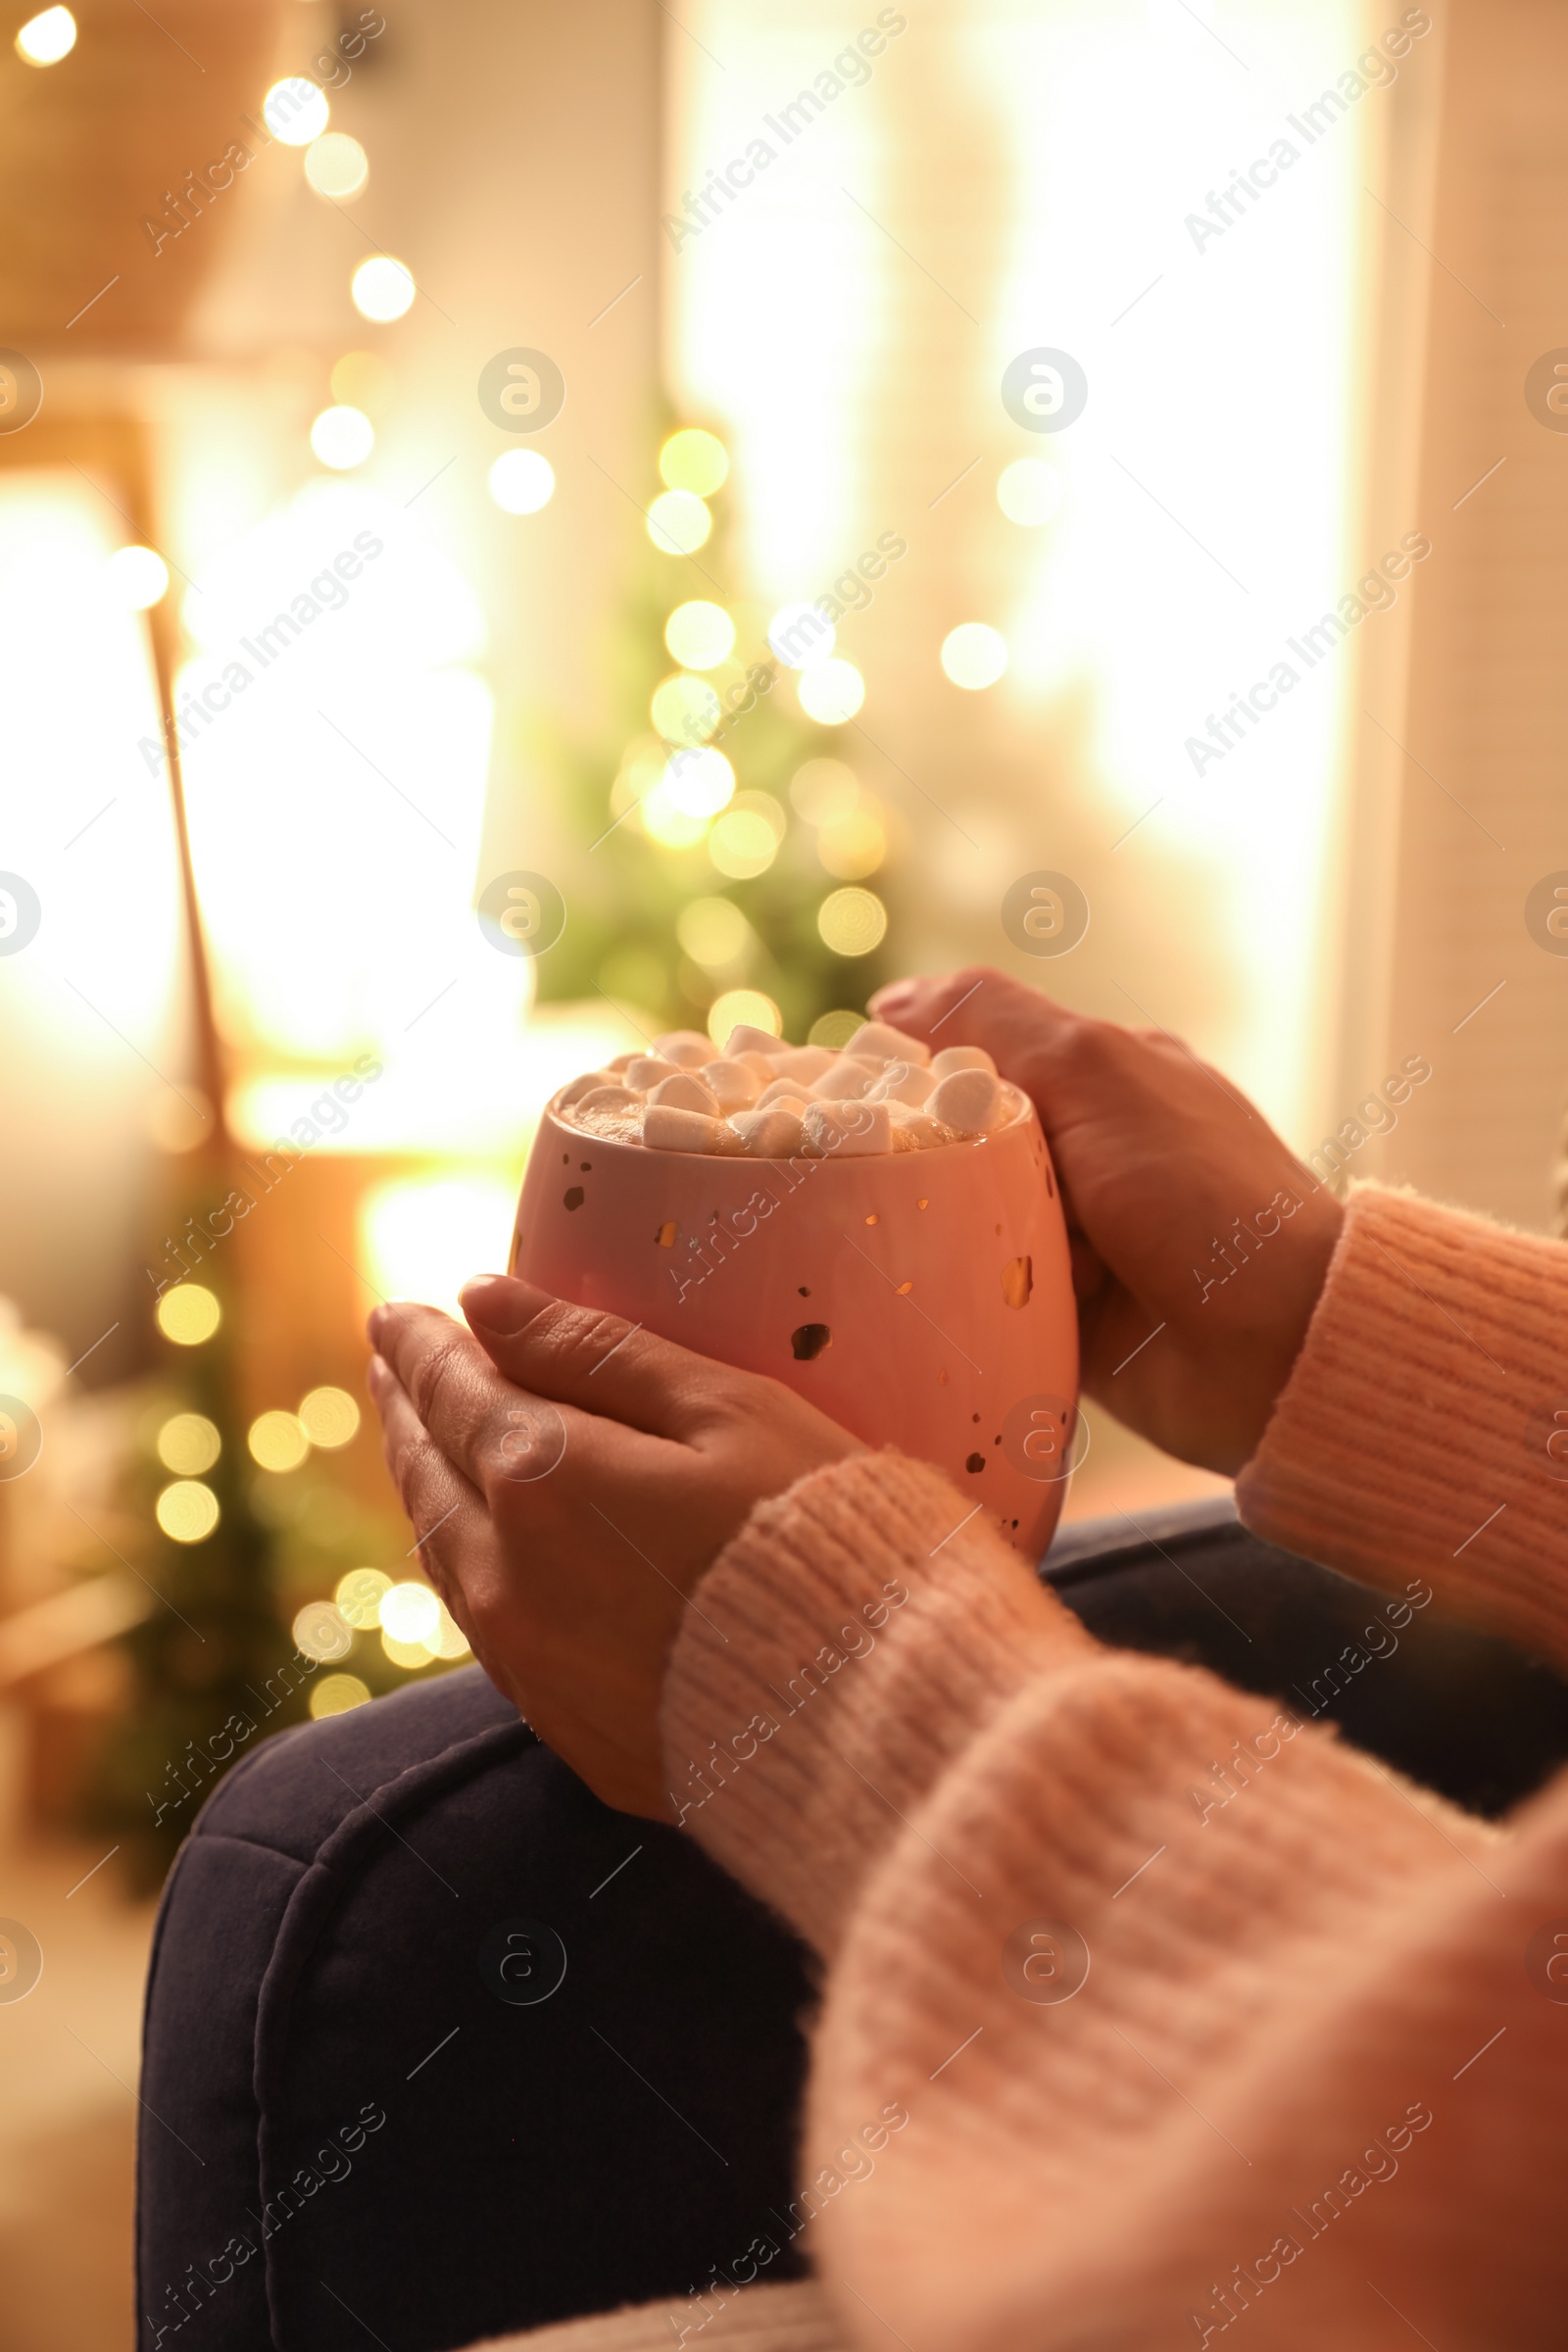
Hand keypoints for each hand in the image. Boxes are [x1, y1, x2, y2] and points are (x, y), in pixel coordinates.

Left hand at [364, 1278, 861, 1815]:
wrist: (880, 1715)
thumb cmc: (822, 1533)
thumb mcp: (728, 1412)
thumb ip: (595, 1352)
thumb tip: (483, 1300)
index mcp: (543, 1480)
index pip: (454, 1391)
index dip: (422, 1346)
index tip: (396, 1312)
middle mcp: (509, 1578)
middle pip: (431, 1474)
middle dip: (411, 1410)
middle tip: (397, 1365)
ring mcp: (533, 1666)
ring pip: (447, 1557)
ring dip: (429, 1488)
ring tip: (426, 1444)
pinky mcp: (570, 1731)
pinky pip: (487, 1631)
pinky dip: (467, 1567)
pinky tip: (483, 1551)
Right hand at [869, 967, 1342, 1472]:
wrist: (1278, 1347)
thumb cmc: (1202, 1195)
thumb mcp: (1096, 1073)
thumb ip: (993, 1022)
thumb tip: (891, 1000)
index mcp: (1104, 1081)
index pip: (977, 1057)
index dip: (915, 1075)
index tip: (858, 1101)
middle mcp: (1089, 1154)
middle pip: (961, 1144)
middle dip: (930, 1165)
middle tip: (900, 1183)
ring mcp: (1076, 1238)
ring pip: (966, 1223)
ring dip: (955, 1238)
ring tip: (957, 1252)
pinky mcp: (1063, 1317)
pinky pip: (985, 1298)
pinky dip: (972, 1299)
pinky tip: (963, 1303)